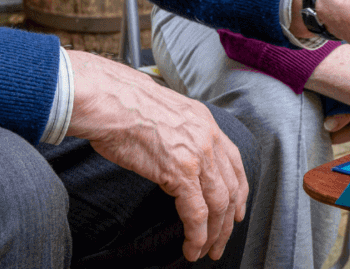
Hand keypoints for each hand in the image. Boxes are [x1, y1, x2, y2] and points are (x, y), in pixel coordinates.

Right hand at [66, 50, 248, 261]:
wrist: (110, 99)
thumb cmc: (125, 105)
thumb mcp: (166, 111)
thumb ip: (179, 131)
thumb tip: (174, 151)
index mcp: (205, 121)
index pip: (234, 161)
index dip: (239, 190)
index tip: (237, 210)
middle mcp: (208, 137)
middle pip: (231, 187)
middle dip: (229, 220)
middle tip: (220, 242)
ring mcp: (197, 155)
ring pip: (219, 204)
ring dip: (215, 234)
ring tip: (206, 251)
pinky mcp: (180, 172)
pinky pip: (197, 213)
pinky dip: (198, 235)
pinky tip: (192, 247)